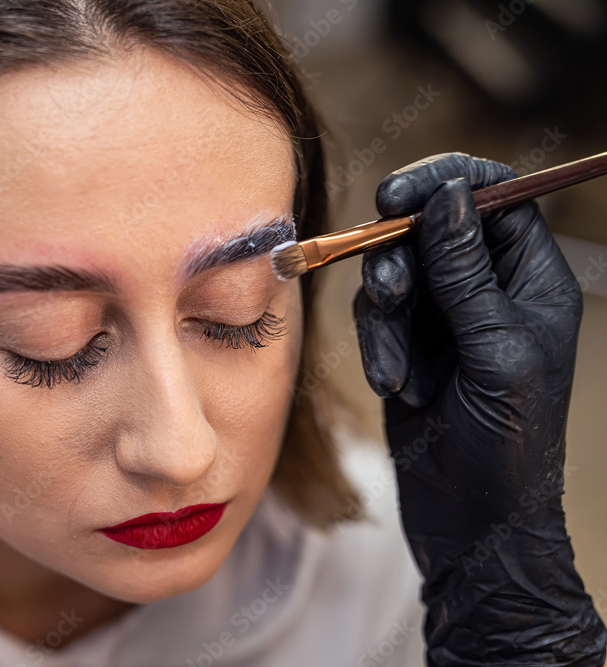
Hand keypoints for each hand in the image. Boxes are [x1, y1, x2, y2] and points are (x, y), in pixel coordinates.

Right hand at [352, 152, 606, 664]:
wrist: (472, 521)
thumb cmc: (508, 443)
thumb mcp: (495, 351)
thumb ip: (466, 272)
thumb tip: (448, 197)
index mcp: (532, 281)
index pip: (494, 199)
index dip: (447, 183)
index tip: (397, 194)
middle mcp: (487, 290)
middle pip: (431, 229)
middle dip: (401, 258)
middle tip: (391, 289)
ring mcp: (443, 317)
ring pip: (394, 273)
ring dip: (385, 317)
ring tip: (396, 366)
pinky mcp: (406, 345)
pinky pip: (376, 318)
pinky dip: (378, 348)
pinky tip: (393, 387)